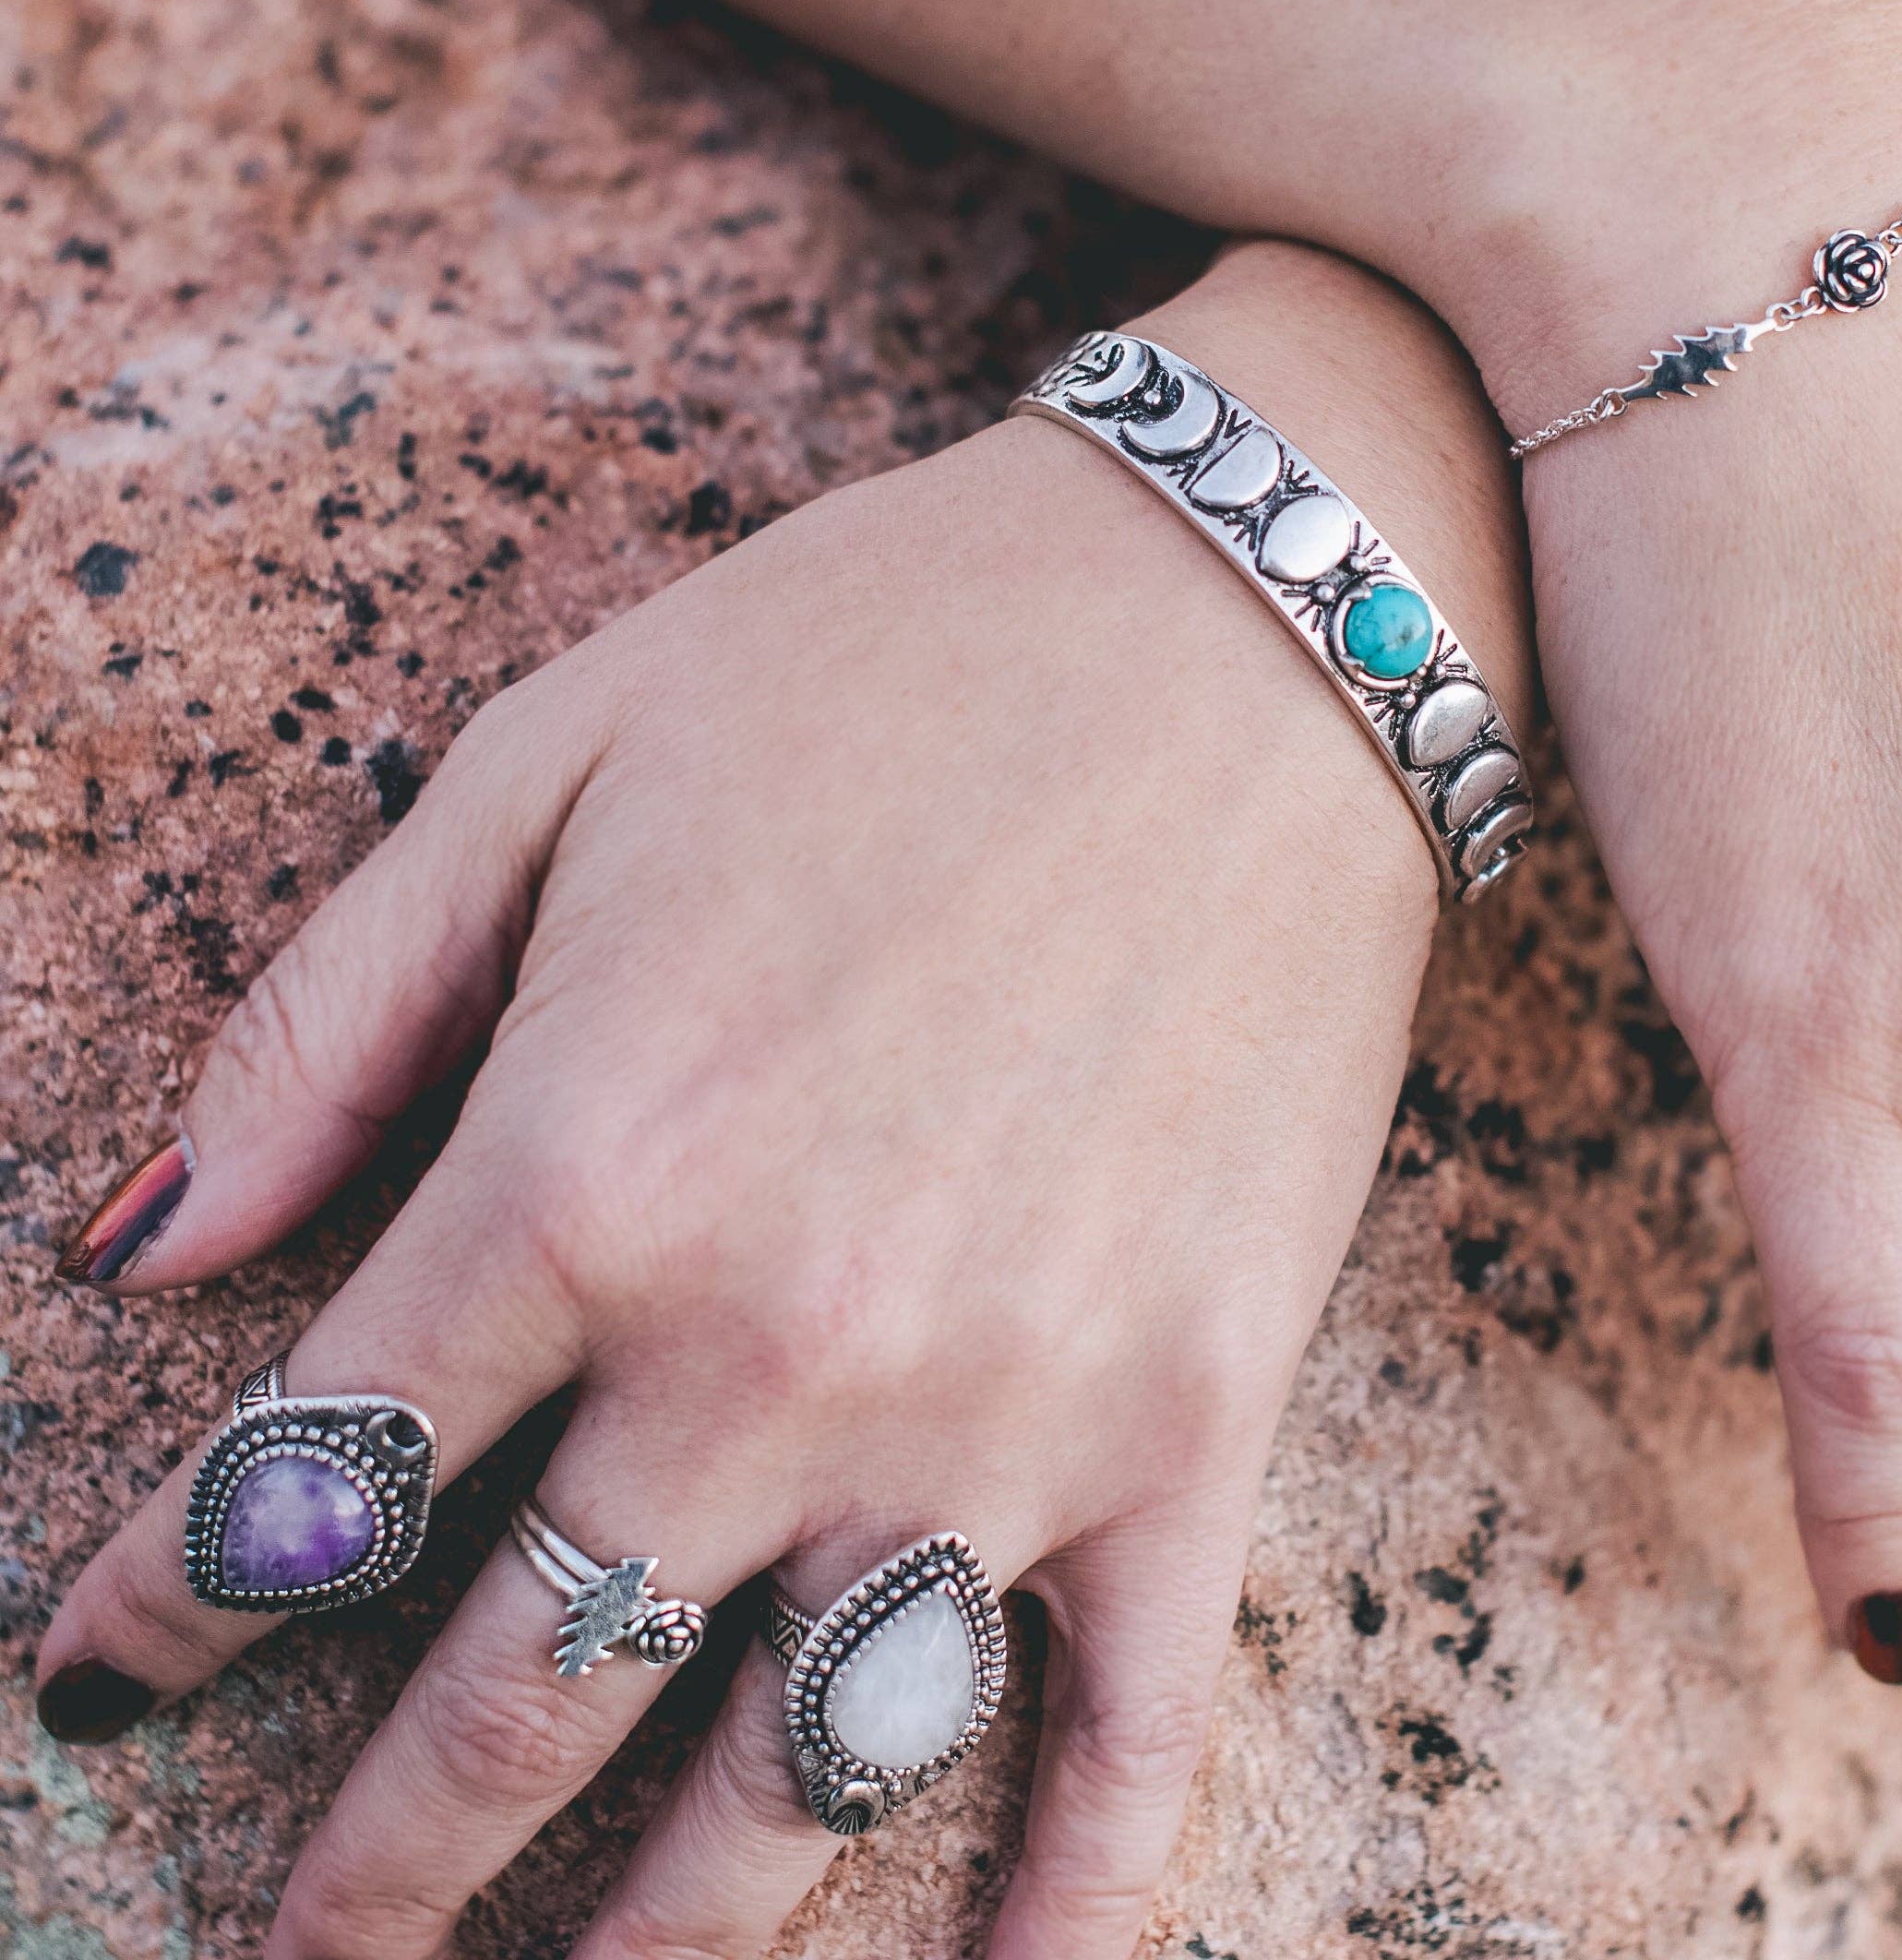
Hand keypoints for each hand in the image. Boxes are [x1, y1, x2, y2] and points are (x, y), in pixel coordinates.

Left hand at [39, 243, 1524, 1955]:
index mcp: (587, 1165)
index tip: (109, 1683)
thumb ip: (332, 1011)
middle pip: (509, 1715)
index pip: (308, 1485)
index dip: (168, 1617)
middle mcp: (775, 1347)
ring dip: (639, 1953)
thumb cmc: (884, 657)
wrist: (1249, 613)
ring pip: (777, 1801)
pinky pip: (1121, 1754)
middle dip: (364, 1880)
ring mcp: (1005, 1416)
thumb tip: (142, 1244)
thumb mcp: (554, 754)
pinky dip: (1047, 1929)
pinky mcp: (1198, 1429)